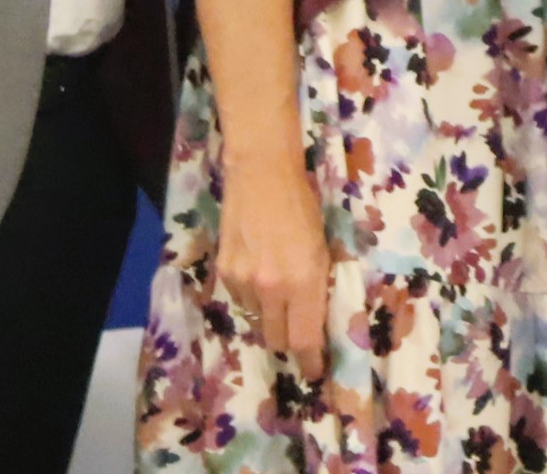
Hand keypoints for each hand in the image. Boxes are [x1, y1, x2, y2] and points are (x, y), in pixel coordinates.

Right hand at [216, 159, 331, 383]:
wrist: (261, 175)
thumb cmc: (303, 208)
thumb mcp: (323, 250)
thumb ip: (316, 288)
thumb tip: (315, 322)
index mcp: (303, 283)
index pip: (304, 340)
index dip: (310, 362)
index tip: (315, 372)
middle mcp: (270, 289)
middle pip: (277, 340)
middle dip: (289, 341)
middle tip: (298, 332)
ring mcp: (243, 282)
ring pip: (256, 321)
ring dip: (268, 317)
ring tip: (277, 293)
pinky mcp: (224, 272)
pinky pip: (239, 301)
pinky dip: (251, 298)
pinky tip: (258, 274)